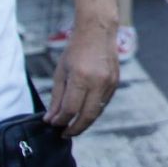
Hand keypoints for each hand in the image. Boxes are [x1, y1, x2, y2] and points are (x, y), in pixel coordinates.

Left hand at [46, 21, 117, 136]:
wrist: (98, 32)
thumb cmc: (76, 50)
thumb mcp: (60, 73)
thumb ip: (56, 98)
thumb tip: (52, 118)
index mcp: (81, 77)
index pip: (70, 109)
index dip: (60, 120)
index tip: (52, 124)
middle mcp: (97, 82)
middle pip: (87, 116)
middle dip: (74, 129)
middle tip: (64, 134)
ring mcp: (109, 83)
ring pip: (97, 112)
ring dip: (84, 122)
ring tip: (73, 126)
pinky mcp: (116, 83)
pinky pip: (104, 103)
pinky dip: (93, 111)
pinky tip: (84, 112)